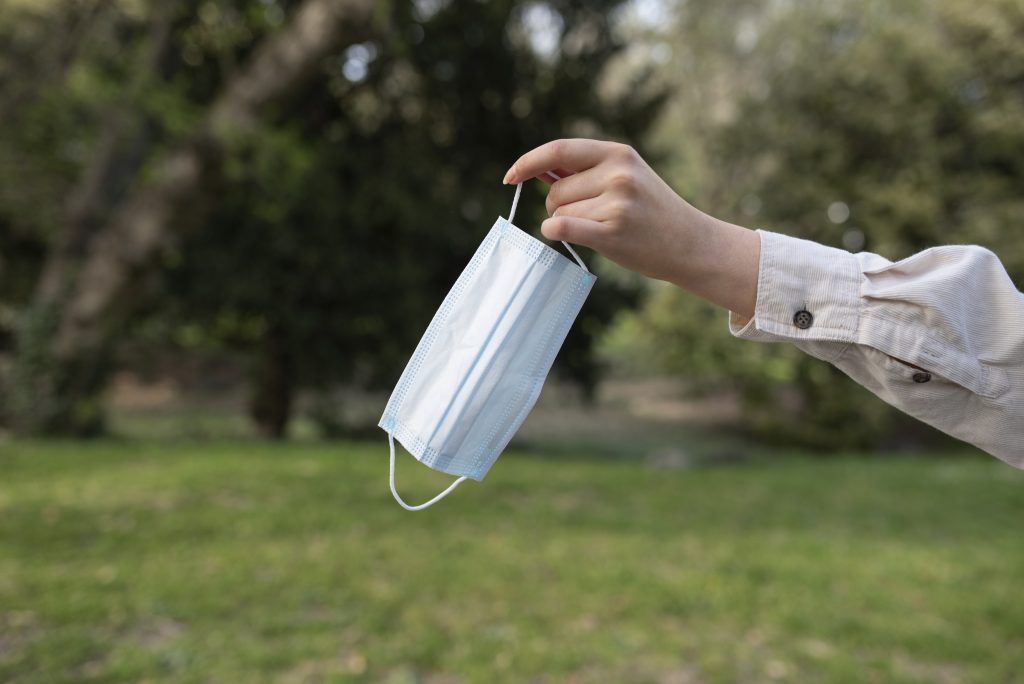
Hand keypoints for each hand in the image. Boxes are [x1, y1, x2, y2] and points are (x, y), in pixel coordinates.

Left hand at [503, 138, 759, 318]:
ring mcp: (616, 202)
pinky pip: (561, 227)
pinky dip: (553, 232)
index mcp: (618, 153)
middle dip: (557, 206)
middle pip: (555, 191)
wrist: (690, 243)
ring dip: (566, 223)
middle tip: (587, 217)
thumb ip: (585, 171)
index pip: (558, 150)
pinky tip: (560, 234)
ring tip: (601, 228)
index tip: (511, 177)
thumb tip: (537, 170)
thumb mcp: (626, 177)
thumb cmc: (651, 213)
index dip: (528, 162)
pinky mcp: (613, 231)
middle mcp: (617, 173)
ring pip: (558, 213)